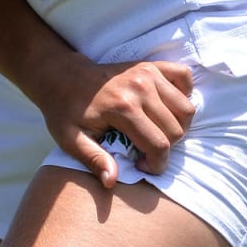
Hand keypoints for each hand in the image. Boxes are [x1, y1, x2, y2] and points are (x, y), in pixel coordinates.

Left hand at [32, 54, 195, 188]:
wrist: (60, 76)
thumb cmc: (65, 111)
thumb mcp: (71, 139)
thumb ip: (93, 159)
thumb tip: (111, 181)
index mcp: (122, 108)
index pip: (159, 145)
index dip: (156, 164)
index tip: (141, 166)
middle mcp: (139, 88)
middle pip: (176, 129)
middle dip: (166, 148)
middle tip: (145, 150)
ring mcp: (147, 73)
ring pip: (185, 108)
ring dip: (178, 126)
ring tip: (156, 131)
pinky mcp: (150, 65)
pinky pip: (183, 77)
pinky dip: (183, 94)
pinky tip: (166, 107)